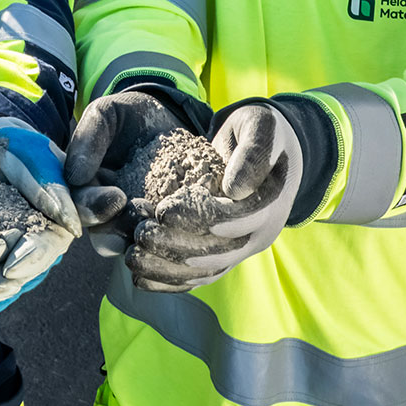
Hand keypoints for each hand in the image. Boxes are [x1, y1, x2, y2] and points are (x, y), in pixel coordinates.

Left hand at [0, 117, 79, 327]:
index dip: (34, 258)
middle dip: (1, 287)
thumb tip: (70, 222)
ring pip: (4, 287)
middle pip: (25, 273)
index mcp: (58, 217)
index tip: (10, 267)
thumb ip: (48, 180)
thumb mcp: (27, 150)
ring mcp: (15, 256)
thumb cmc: (12, 145)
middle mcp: (40, 242)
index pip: (51, 245)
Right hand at [64, 90, 185, 257]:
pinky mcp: (155, 224)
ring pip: (126, 244)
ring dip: (142, 236)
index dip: (92, 209)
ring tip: (162, 216)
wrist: (165, 117)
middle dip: (120, 227)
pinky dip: (162, 239)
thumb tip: (73, 176)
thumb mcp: (105, 114)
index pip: (76, 206)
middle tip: (144, 208)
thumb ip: (88, 138)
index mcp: (81, 185)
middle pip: (100, 232)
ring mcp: (127, 219)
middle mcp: (100, 207)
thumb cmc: (128, 115)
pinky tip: (177, 225)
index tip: (116, 198)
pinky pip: (153, 243)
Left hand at [128, 100, 302, 291]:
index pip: (235, 220)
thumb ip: (253, 152)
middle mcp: (259, 235)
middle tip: (140, 234)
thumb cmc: (261, 129)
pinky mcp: (227, 254)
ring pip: (206, 270)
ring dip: (168, 268)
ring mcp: (243, 248)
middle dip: (176, 246)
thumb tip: (234, 189)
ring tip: (133, 256)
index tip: (163, 210)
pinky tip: (141, 278)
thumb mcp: (261, 126)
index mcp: (272, 204)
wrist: (271, 148)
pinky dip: (171, 280)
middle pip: (217, 252)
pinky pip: (200, 275)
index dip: (198, 216)